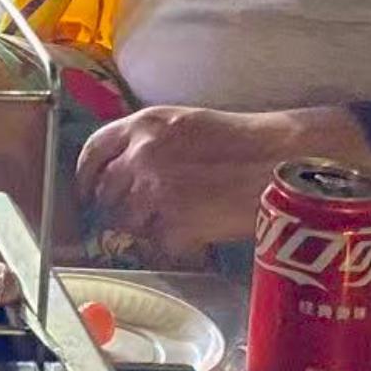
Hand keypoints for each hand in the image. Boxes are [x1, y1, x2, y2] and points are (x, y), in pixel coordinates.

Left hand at [76, 105, 370, 265]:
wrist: (283, 161)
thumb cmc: (244, 144)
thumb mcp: (186, 126)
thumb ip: (149, 144)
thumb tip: (122, 174)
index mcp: (142, 124)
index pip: (93, 151)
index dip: (87, 177)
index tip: (89, 193)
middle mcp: (141, 153)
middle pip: (107, 193)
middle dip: (121, 209)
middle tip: (147, 217)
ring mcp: (153, 189)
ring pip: (128, 224)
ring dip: (147, 229)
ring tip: (182, 222)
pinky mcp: (172, 222)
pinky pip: (158, 245)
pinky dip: (175, 247)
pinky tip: (198, 235)